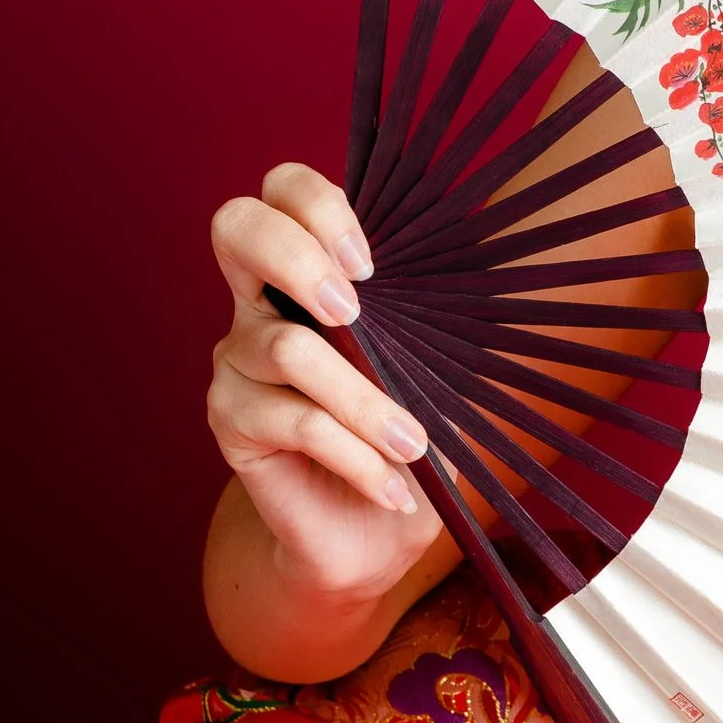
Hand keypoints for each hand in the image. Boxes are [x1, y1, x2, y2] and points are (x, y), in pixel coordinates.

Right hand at [206, 163, 438, 606]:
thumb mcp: (434, 366)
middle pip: (236, 226)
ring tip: (414, 444)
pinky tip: (391, 486)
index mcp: (311, 269)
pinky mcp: (230, 420)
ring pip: (287, 348)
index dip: (316, 204)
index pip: (282, 190)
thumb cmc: (410, 431)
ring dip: (365, 400)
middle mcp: (258, 302)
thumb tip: (493, 266)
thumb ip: (434, 313)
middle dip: (297, 257)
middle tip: (354, 310)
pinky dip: (354, 455)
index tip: (371, 262)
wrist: (371, 533)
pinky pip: (294, 422)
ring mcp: (236, 359)